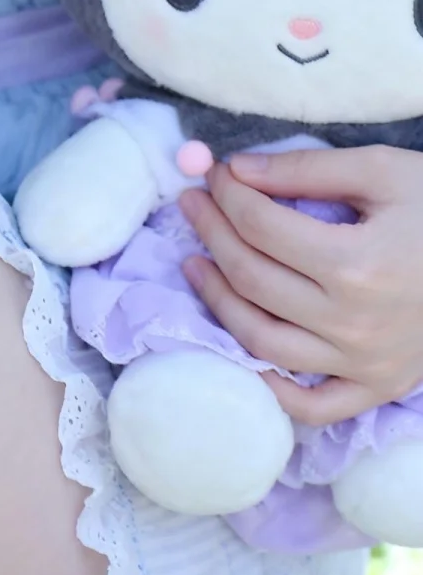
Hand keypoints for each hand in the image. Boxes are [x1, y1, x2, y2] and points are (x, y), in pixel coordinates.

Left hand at [178, 145, 422, 425]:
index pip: (260, 227)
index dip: (227, 195)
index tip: (214, 174)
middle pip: (252, 278)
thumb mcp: (382, 171)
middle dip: (211, 234)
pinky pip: (309, 406)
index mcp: (356, 264)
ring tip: (195, 264)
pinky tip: (240, 345)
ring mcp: (362, 365)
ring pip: (262, 341)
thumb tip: (239, 170)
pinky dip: (267, 385)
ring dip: (216, 300)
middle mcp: (352, 323)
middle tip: (193, 205)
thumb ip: (307, 168)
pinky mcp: (374, 390)